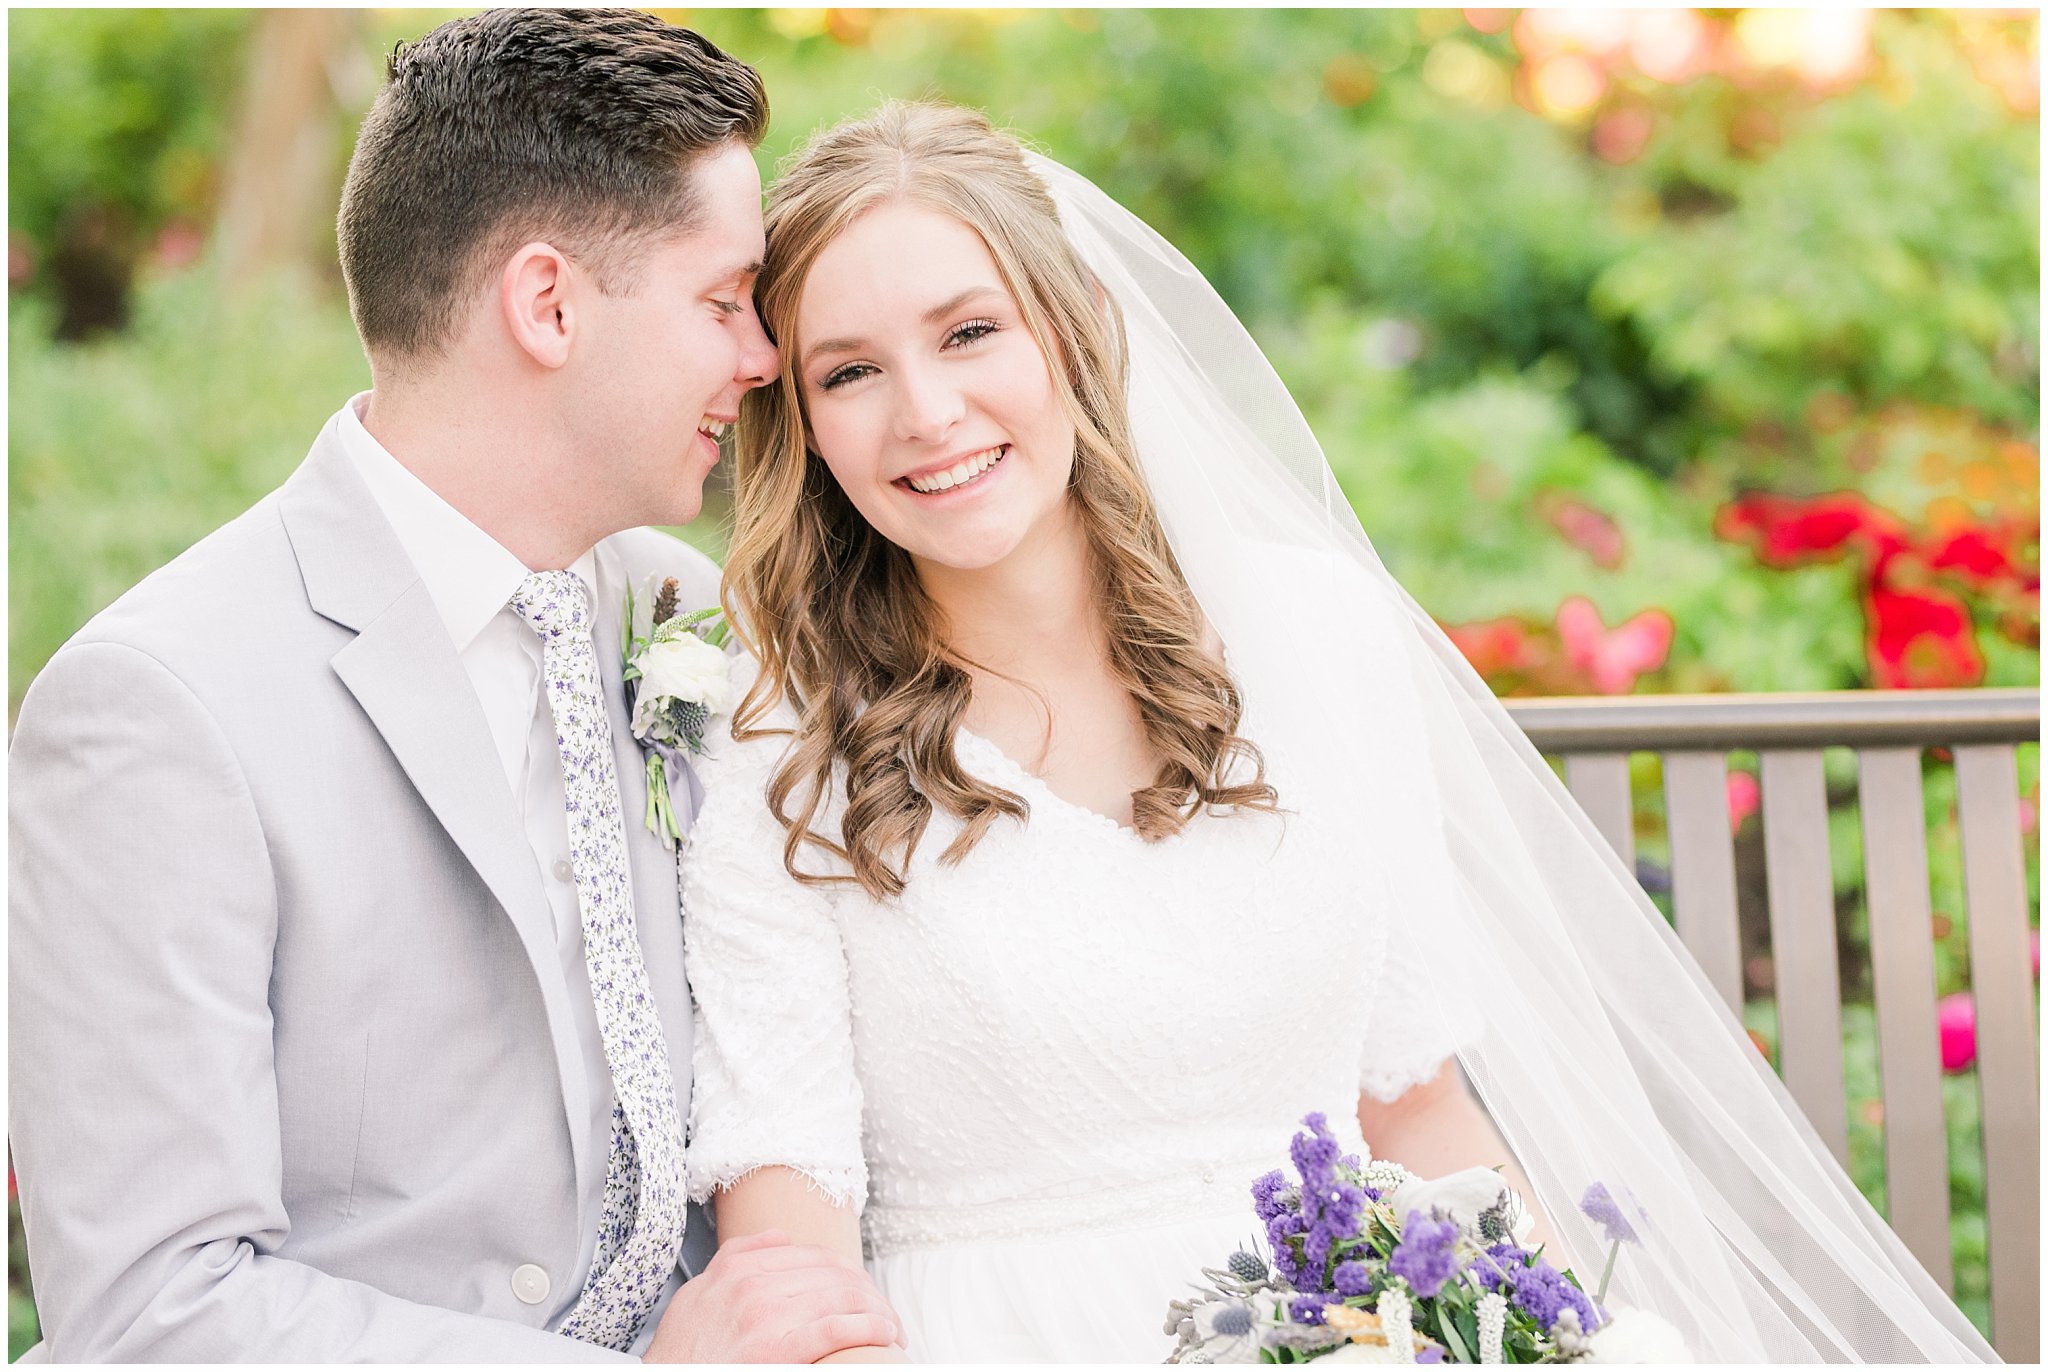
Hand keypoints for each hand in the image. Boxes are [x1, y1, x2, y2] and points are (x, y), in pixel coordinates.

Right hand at [640, 1229, 906, 1362]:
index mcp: (738, 1268)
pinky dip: (869, 1328)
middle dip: (870, 1293)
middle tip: (887, 1314)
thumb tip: (778, 1236)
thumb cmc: (683, 1352)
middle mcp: (753, 1286)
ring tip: (892, 1328)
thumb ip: (738, 1257)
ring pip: (842, 1297)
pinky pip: (836, 1329)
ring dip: (878, 1311)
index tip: (865, 1292)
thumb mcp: (698, 1294)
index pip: (815, 1257)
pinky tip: (884, 1334)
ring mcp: (765, 1317)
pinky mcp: (777, 1351)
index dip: (849, 1273)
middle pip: (835, 1274)